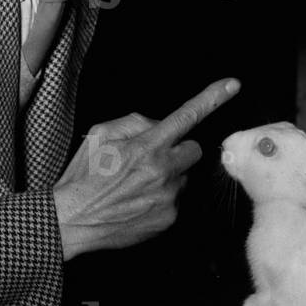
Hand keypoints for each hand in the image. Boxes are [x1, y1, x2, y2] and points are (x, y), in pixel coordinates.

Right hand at [53, 77, 239, 259]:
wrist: (72, 220)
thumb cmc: (83, 176)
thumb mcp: (100, 134)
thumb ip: (134, 122)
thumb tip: (158, 125)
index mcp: (147, 145)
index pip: (187, 115)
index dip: (213, 97)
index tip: (233, 84)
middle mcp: (163, 170)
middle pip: (193, 150)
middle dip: (178, 151)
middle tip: (152, 159)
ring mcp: (168, 196)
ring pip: (184, 177)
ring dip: (168, 176)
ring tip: (136, 185)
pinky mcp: (169, 218)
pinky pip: (176, 200)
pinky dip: (162, 199)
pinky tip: (138, 202)